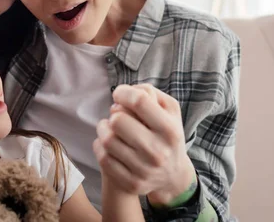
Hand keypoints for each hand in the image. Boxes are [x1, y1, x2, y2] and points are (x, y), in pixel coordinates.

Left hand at [93, 84, 195, 203]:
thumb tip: (127, 91)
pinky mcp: (131, 183)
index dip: (123, 92)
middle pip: (118, 120)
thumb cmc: (166, 133)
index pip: (139, 101)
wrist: (173, 175)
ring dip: (103, 128)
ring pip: (107, 140)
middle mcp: (158, 152)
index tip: (119, 94)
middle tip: (117, 115)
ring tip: (110, 127)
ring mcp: (144, 170)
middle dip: (114, 112)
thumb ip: (150, 93)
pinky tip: (107, 143)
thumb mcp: (169, 110)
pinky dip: (100, 146)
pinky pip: (103, 158)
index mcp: (170, 130)